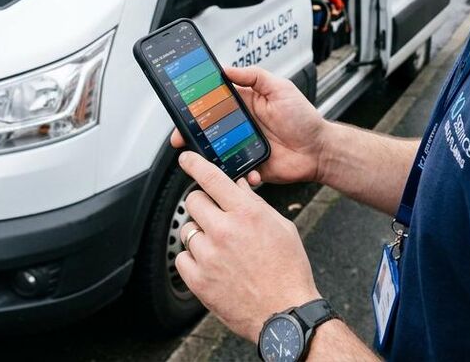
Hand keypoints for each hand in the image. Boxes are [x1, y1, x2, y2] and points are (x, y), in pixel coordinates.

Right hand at [170, 65, 330, 186]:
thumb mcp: (281, 88)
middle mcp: (240, 125)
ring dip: (207, 156)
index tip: (182, 107)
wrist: (319, 150)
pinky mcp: (249, 166)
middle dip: (191, 133)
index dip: (196, 105)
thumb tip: (227, 69)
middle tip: (181, 137)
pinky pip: (234, 172)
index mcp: (244, 104)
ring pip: (215, 152)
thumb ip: (254, 76)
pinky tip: (239, 172)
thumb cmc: (304, 118)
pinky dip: (232, 174)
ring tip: (202, 157)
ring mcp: (242, 147)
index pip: (213, 102)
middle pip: (207, 129)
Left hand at [175, 150, 321, 341]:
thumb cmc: (288, 271)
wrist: (285, 312)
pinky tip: (211, 264)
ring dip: (199, 233)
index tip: (185, 158)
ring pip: (187, 229)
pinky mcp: (199, 280)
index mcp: (246, 214)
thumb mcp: (281, 227)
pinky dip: (192, 258)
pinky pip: (181, 257)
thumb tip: (238, 187)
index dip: (194, 163)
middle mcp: (224, 231)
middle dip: (203, 204)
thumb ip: (255, 204)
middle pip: (193, 200)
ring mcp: (209, 256)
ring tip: (219, 248)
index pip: (212, 178)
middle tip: (214, 216)